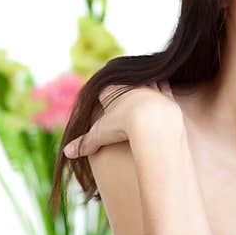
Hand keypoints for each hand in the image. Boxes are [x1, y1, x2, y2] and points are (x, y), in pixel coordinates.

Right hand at [63, 81, 178, 158]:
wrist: (152, 121)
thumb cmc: (123, 126)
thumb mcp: (100, 135)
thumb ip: (84, 143)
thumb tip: (67, 153)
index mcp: (114, 89)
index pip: (105, 88)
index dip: (105, 95)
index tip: (104, 102)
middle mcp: (132, 83)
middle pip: (125, 82)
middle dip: (123, 88)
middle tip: (123, 96)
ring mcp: (150, 87)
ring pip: (145, 80)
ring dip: (145, 84)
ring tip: (143, 93)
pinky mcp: (168, 95)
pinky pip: (166, 87)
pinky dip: (164, 89)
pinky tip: (163, 93)